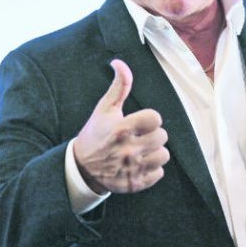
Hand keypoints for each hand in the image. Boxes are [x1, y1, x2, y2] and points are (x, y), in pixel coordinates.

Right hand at [72, 59, 169, 193]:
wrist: (81, 167)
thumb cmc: (96, 133)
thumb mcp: (104, 108)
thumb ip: (119, 86)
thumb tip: (120, 62)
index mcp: (121, 129)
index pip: (156, 119)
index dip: (150, 118)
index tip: (141, 122)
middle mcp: (128, 150)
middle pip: (162, 137)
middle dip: (152, 134)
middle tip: (139, 137)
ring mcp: (132, 169)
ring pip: (164, 155)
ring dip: (154, 152)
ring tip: (141, 150)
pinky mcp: (135, 184)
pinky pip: (159, 173)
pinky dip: (152, 169)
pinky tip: (139, 164)